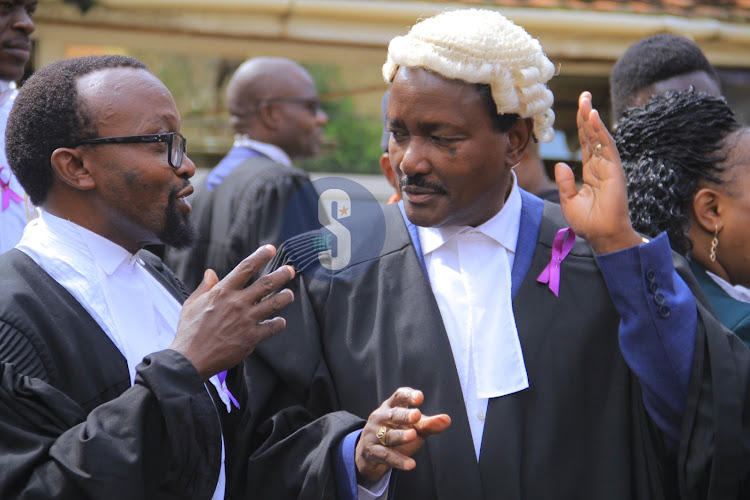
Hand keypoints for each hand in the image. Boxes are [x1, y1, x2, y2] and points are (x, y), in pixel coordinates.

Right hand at [170, 244, 294, 379]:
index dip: (260, 256)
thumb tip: (210, 273)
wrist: (190, 359)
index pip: (245, 268)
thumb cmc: (189, 332)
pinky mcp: (251, 338)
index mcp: (222, 292)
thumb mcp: (192, 304)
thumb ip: (205, 287)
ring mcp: (246, 320)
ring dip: (285, 297)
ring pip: (274, 303)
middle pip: (266, 284)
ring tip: (290, 294)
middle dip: (281, 275)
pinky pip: (271, 327)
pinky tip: (280, 322)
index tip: (271, 249)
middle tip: (290, 270)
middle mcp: (237, 303)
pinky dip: (278, 323)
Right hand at [355, 388, 450, 481]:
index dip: (408, 396)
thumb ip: (430, 424)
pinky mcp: (373, 451)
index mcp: (391, 406)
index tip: (420, 397)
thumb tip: (447, 419)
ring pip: (389, 436)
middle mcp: (380, 417)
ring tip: (413, 435)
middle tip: (417, 415)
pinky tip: (411, 464)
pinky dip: (399, 460)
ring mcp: (375, 434)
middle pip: (393, 415)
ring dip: (401, 436)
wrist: (371, 453)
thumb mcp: (414, 427)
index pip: (398, 397)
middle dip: (404, 415)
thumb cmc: (397, 433)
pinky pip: (386, 456)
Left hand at [555, 91, 641, 253]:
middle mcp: (601, 165)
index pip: (585, 143)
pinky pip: (606, 146)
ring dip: (592, 118)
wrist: (603, 236)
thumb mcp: (569, 201)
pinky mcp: (614, 170)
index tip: (578, 109)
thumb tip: (560, 165)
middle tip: (584, 95)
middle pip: (592, 135)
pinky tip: (594, 117)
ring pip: (599, 137)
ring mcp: (608, 166)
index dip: (582, 126)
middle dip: (587, 115)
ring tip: (587, 100)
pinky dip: (600, 131)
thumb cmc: (589, 222)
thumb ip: (565, 182)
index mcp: (591, 171)